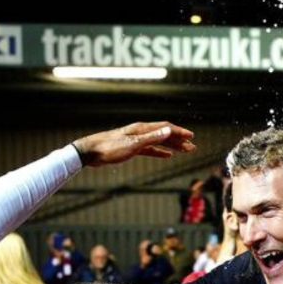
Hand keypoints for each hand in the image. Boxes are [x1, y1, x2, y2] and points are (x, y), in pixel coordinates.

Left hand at [74, 121, 195, 165]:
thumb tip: (168, 130)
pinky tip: (166, 155)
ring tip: (184, 151)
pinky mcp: (131, 147)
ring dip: (172, 146)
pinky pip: (150, 149)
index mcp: (142, 129)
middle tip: (192, 147)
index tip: (191, 137)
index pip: (165, 128)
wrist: (90, 152)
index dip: (179, 132)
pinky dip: (160, 151)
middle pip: (164, 134)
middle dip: (179, 140)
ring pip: (158, 141)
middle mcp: (140, 132)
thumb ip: (151, 138)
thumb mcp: (133, 144)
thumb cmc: (109, 148)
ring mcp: (136, 139)